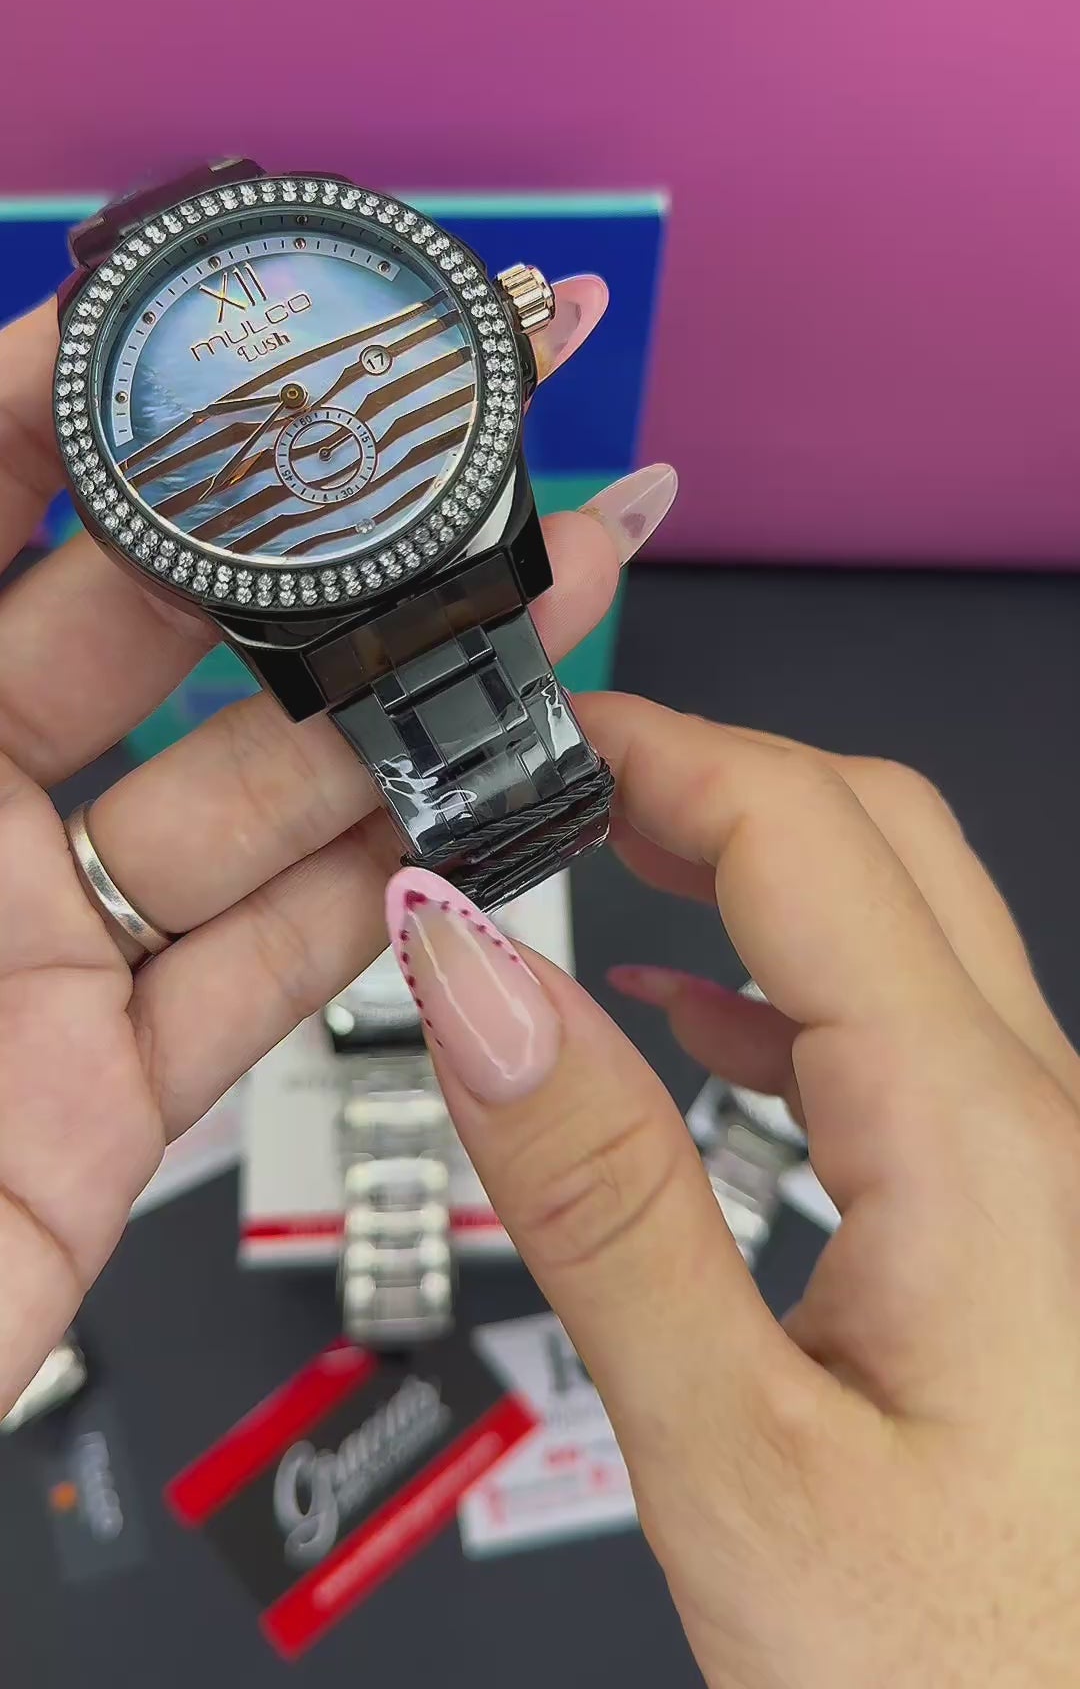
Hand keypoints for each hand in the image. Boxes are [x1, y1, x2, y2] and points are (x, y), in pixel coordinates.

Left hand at [0, 280, 671, 1411]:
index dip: (100, 388)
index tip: (220, 311)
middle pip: (160, 630)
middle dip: (317, 530)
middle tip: (448, 443)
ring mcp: (37, 946)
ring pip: (253, 797)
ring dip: (402, 703)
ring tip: (535, 603)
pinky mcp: (110, 1093)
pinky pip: (271, 976)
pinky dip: (384, 902)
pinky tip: (478, 805)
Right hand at [385, 696, 1079, 1687]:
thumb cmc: (970, 1677)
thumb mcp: (733, 1457)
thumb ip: (600, 1198)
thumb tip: (479, 983)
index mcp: (980, 1145)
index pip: (805, 831)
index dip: (658, 748)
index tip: (533, 734)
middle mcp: (1047, 1130)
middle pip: (877, 837)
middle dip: (710, 773)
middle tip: (559, 774)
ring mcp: (1051, 1174)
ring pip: (901, 926)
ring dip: (748, 866)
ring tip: (602, 858)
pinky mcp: (1024, 1228)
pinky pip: (908, 1039)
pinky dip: (786, 985)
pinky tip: (696, 1016)